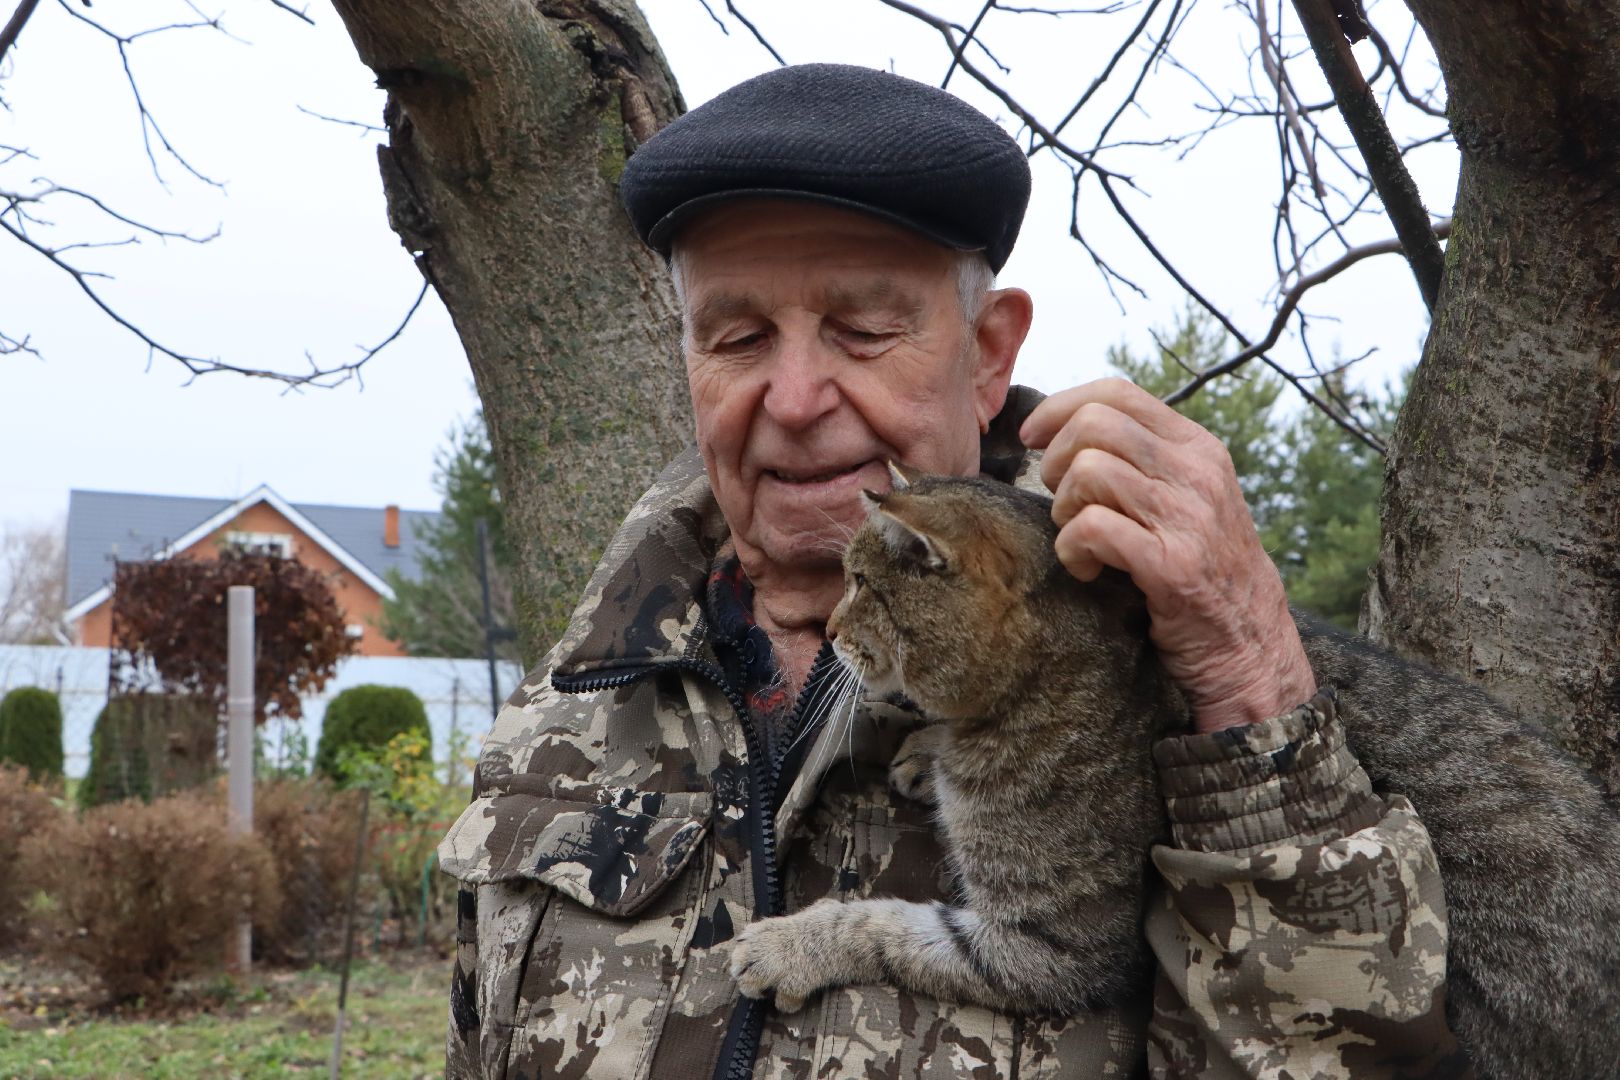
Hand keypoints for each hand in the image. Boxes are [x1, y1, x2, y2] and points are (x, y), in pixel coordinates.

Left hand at [1019, 378, 1315, 732]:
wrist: (1251, 647)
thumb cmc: (1202, 572)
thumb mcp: (1187, 499)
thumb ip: (1143, 461)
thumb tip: (1065, 428)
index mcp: (1198, 447)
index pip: (1117, 392)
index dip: (1060, 407)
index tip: (1032, 437)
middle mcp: (1198, 473)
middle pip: (1094, 424)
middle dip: (1055, 462)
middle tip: (1063, 504)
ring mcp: (1189, 517)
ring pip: (1088, 471)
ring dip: (1064, 510)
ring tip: (1079, 541)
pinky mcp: (1173, 566)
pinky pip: (1091, 527)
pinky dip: (1071, 550)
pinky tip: (1085, 570)